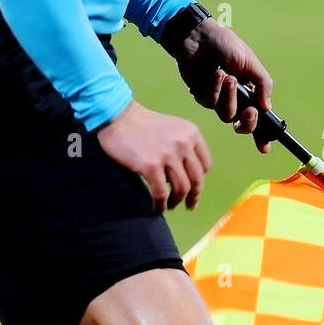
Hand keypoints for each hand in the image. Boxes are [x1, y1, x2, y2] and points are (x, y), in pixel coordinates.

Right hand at [97, 101, 212, 211]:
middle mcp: (183, 144)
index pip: (205, 164)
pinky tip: (158, 208)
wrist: (117, 117)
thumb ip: (184, 145)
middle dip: (194, 196)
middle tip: (190, 205)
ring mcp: (168, 156)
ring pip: (181, 188)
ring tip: (170, 205)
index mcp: (192, 133)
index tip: (194, 188)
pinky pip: (161, 193)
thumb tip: (186, 173)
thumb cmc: (143, 123)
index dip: (200, 179)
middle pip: (196, 179)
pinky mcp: (151, 166)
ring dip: (177, 201)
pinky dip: (161, 204)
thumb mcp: (173, 127)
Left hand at [166, 17, 274, 152]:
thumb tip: (267, 107)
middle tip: (250, 111)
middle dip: (248, 122)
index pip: (259, 118)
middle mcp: (235, 99)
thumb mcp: (251, 62)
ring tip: (227, 75)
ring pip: (226, 115)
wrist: (199, 36)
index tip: (265, 148)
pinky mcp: (202, 95)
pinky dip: (214, 88)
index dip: (262, 135)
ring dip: (229, 96)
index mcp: (250, 91)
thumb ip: (262, 84)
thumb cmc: (226, 45)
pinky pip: (210, 103)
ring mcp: (218, 98)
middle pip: (242, 125)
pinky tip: (214, 74)